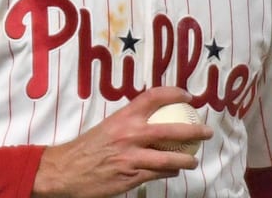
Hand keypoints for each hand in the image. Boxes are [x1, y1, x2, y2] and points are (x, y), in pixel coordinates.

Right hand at [31, 87, 212, 197]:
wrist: (65, 171)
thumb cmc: (85, 149)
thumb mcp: (107, 127)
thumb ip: (128, 123)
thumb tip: (150, 119)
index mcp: (123, 117)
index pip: (153, 97)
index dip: (174, 94)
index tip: (188, 97)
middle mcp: (130, 135)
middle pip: (172, 129)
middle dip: (194, 130)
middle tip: (206, 131)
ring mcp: (132, 157)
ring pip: (170, 158)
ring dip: (186, 160)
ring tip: (193, 160)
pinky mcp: (131, 177)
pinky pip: (158, 174)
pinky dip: (168, 172)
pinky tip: (172, 171)